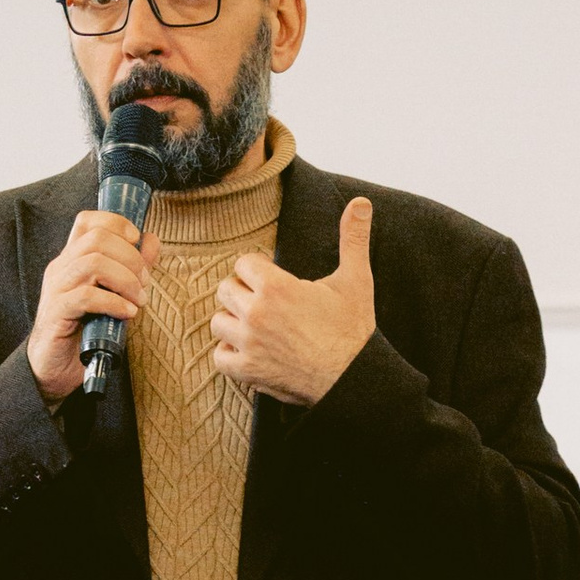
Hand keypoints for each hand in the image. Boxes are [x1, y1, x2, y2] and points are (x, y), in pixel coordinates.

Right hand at [27, 207, 160, 404]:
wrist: (55, 369)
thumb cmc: (85, 331)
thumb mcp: (114, 294)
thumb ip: (132, 267)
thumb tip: (153, 240)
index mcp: (73, 258)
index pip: (88, 221)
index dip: (115, 223)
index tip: (137, 241)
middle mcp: (61, 267)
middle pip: (97, 238)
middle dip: (130, 257)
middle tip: (145, 283)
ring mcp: (57, 288)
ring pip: (93, 263)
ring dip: (126, 280)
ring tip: (139, 300)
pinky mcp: (57, 312)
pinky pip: (87, 296)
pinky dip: (113, 302)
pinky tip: (126, 313)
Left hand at [210, 197, 375, 405]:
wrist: (353, 378)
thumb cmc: (353, 329)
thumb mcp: (355, 279)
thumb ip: (352, 238)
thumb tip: (361, 202)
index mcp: (275, 287)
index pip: (243, 263)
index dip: (258, 271)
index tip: (273, 282)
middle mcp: (256, 314)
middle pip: (226, 290)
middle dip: (243, 294)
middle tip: (266, 304)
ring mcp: (249, 344)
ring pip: (218, 322)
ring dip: (233, 323)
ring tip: (255, 326)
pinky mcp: (248, 372)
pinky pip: (219, 357)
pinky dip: (229, 355)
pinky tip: (248, 350)